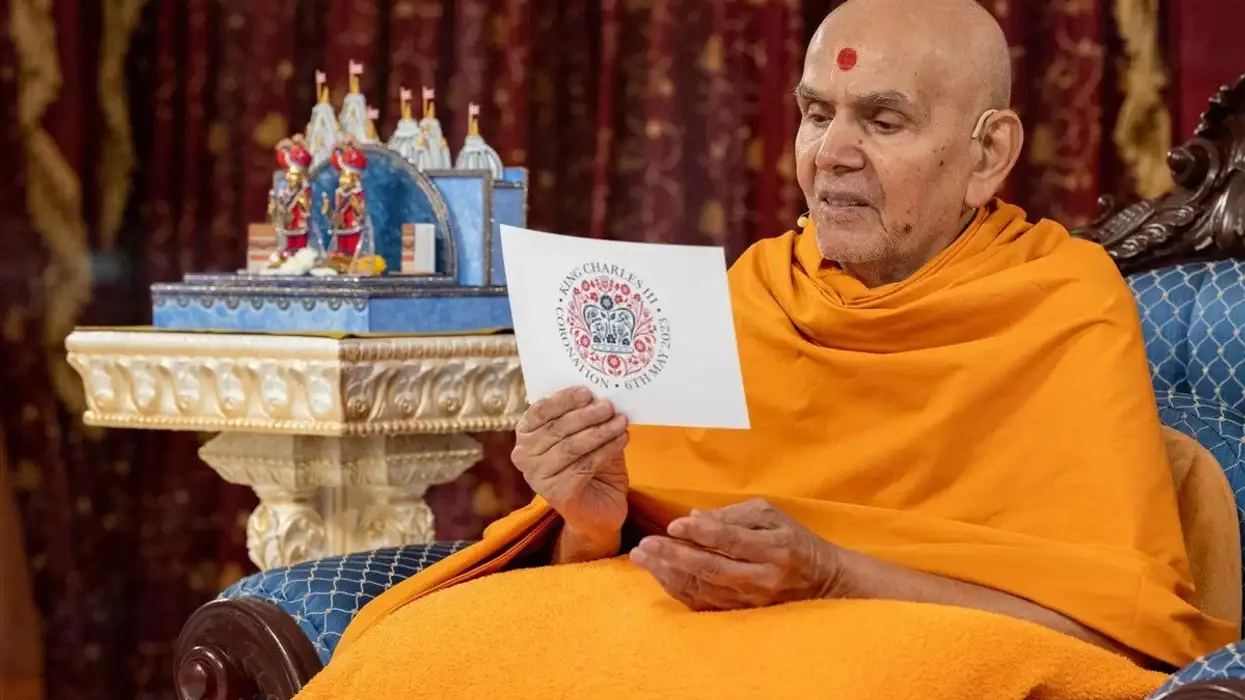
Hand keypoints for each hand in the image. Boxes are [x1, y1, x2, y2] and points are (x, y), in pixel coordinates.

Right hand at [511, 387, 629, 544]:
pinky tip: (622, 439)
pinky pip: (585, 465)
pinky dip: (606, 450)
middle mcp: (525, 457)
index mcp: (526, 436)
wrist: (599, 511)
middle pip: (556, 428)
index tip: (587, 392)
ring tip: (621, 421)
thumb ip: (585, 416)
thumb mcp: (586, 435)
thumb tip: (598, 395)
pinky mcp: (557, 493)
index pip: (539, 411)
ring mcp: (538, 477)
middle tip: (609, 406)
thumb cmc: (591, 467)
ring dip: (600, 431)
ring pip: (572, 446)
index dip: (563, 400)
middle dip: (586, 415)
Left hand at [630, 498, 844, 610]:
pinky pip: (704, 604)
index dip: (701, 534)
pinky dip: (679, 589)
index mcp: (773, 548)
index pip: (731, 541)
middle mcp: (762, 578)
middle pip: (712, 569)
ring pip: (704, 590)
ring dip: (668, 574)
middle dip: (674, 556)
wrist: (823, 582)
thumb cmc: (793, 540)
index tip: (672, 526)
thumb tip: (693, 518)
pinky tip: (659, 574)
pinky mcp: (743, 614)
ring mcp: (751, 601)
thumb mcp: (770, 516)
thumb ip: (732, 515)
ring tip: (642, 558)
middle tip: (644, 545)